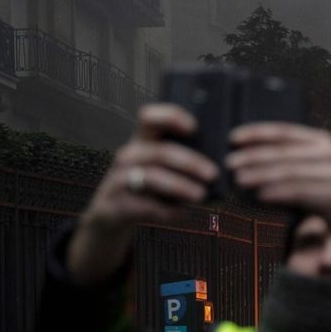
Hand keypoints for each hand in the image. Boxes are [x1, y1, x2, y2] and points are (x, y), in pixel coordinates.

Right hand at [68, 104, 217, 285]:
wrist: (110, 213)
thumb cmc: (146, 185)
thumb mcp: (158, 167)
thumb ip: (180, 159)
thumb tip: (220, 163)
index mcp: (141, 141)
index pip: (150, 118)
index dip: (171, 117)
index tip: (195, 127)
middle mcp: (129, 156)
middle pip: (160, 152)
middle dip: (190, 162)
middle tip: (213, 174)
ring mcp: (119, 179)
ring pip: (153, 178)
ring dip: (181, 186)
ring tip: (201, 195)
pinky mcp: (117, 204)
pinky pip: (147, 206)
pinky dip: (169, 211)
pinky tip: (184, 213)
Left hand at [228, 123, 330, 281]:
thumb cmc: (327, 197)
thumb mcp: (309, 174)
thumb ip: (287, 163)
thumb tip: (244, 160)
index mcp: (322, 141)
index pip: (285, 131)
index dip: (257, 133)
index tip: (232, 138)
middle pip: (285, 152)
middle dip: (254, 156)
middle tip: (229, 164)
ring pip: (291, 171)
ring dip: (262, 175)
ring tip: (239, 180)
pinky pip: (301, 192)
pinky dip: (279, 193)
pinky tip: (261, 196)